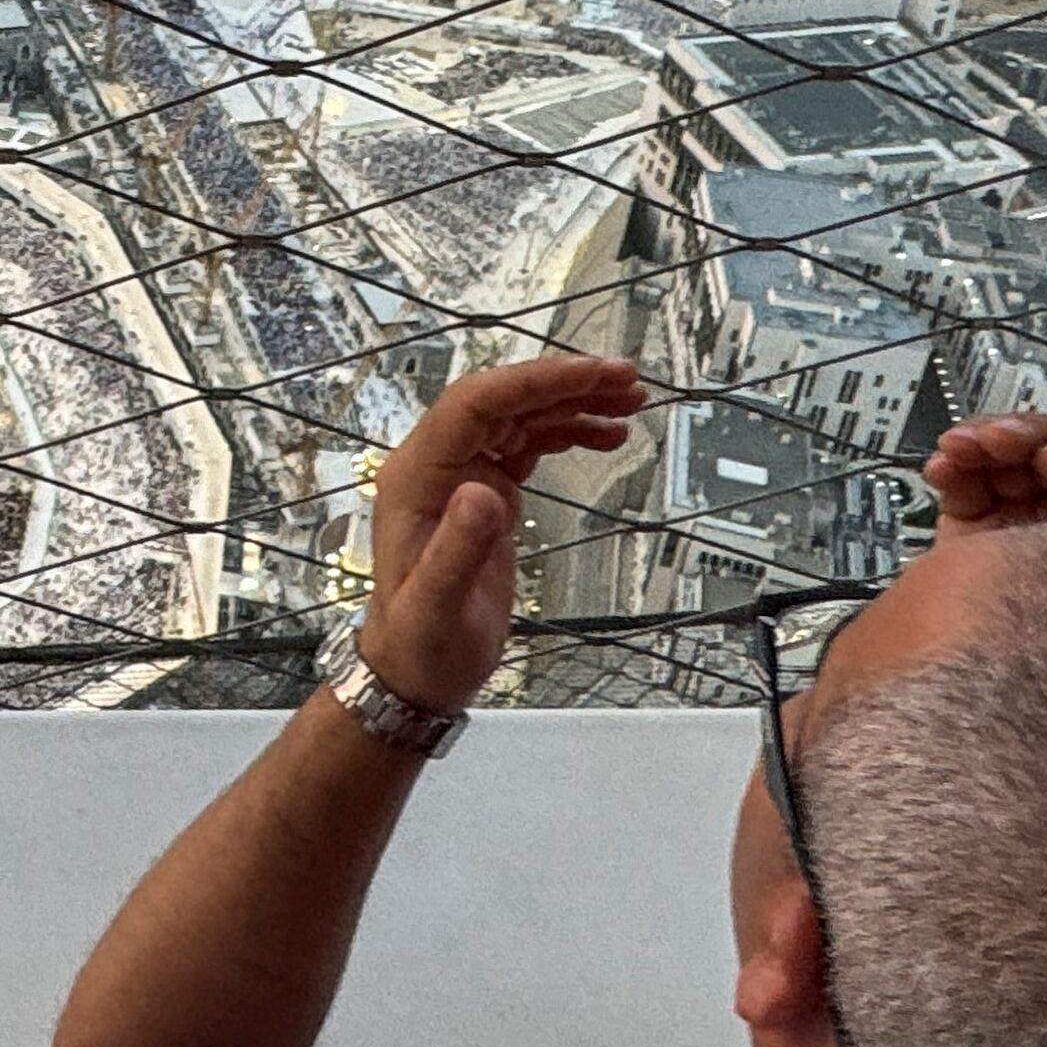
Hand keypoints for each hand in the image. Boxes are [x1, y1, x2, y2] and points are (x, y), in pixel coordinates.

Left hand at [360, 352, 647, 711]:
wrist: (415, 671)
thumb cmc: (419, 645)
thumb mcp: (437, 606)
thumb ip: (457, 549)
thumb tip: (482, 491)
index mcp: (417, 477)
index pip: (475, 403)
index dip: (534, 382)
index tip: (590, 375)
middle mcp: (436, 465)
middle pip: (503, 399)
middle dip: (564, 383)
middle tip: (627, 379)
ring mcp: (460, 476)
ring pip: (520, 416)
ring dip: (573, 402)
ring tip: (630, 400)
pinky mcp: (485, 493)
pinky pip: (528, 443)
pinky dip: (568, 432)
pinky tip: (605, 434)